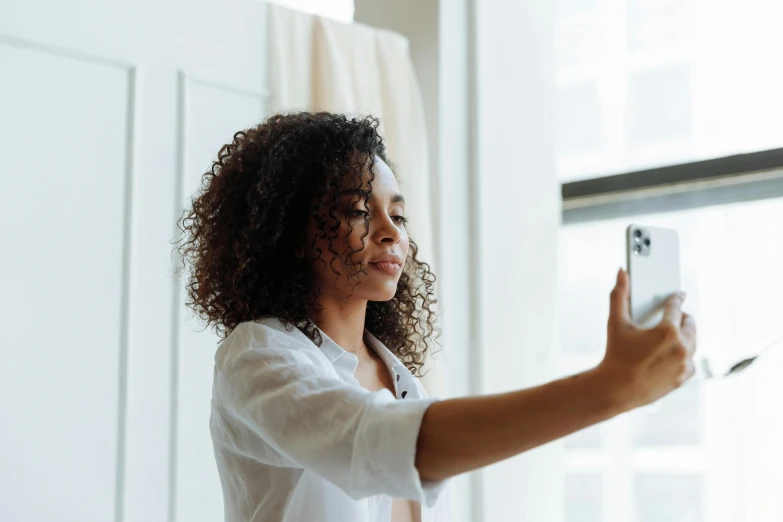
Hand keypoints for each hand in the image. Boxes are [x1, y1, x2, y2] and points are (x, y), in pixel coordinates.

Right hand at [595, 268, 696, 411]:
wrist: (616, 389)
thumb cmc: (615, 354)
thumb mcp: (616, 323)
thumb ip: (619, 295)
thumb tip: (621, 272)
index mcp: (667, 331)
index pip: (676, 307)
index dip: (676, 298)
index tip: (678, 294)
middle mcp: (681, 347)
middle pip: (690, 324)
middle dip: (683, 318)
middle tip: (676, 314)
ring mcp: (684, 363)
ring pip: (692, 343)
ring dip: (685, 336)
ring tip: (675, 333)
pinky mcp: (683, 377)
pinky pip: (690, 361)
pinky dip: (684, 356)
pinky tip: (674, 353)